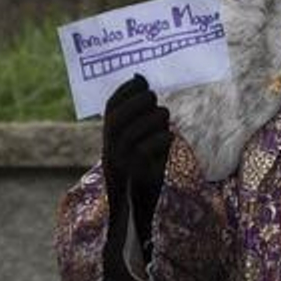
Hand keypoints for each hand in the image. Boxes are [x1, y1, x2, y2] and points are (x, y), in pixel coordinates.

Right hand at [101, 75, 171, 231]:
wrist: (147, 202)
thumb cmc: (148, 161)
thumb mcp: (142, 135)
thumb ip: (141, 113)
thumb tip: (141, 79)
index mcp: (110, 137)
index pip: (110, 109)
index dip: (123, 92)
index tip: (141, 79)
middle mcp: (111, 150)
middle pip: (117, 120)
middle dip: (136, 103)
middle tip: (154, 96)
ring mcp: (122, 164)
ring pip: (132, 134)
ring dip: (152, 119)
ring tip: (164, 116)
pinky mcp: (138, 175)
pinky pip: (146, 150)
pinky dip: (160, 138)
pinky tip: (170, 136)